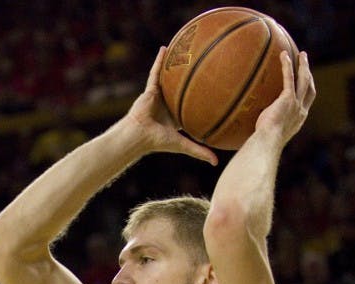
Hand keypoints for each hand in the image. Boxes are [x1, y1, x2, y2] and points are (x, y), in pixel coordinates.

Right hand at [124, 47, 217, 165]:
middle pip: (179, 88)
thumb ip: (199, 152)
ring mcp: (157, 96)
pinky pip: (155, 73)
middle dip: (187, 78)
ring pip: (168, 78)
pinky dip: (160, 61)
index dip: (197, 99)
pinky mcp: (149, 90)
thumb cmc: (157, 142)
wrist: (138, 136)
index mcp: (174, 117)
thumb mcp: (183, 145)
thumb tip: (216, 164)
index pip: (187, 106)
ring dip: (174, 66)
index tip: (210, 91)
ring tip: (183, 50)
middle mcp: (166, 105)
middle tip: (201, 65)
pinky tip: (166, 48)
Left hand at [255, 50, 315, 144]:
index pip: (307, 101)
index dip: (307, 90)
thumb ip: (268, 126)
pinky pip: (289, 78)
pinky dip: (287, 66)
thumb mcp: (269, 134)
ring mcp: (296, 104)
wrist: (267, 143)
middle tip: (305, 62)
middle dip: (309, 73)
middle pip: (309, 87)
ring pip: (304, 80)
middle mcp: (301, 111)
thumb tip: (255, 127)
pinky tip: (284, 55)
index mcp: (298, 119)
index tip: (305, 81)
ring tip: (301, 54)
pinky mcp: (288, 99)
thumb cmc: (264, 143)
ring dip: (303, 66)